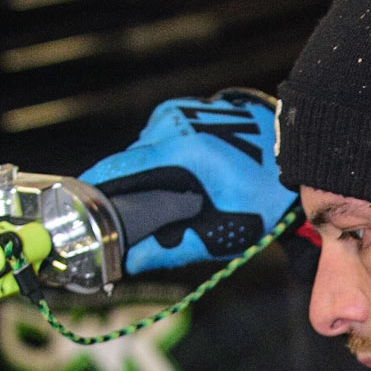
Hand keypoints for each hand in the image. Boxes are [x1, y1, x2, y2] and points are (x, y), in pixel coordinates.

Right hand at [80, 90, 297, 275]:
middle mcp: (174, 124)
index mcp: (180, 151)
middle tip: (132, 219)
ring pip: (143, 151)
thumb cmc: (263, 198)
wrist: (295, 157)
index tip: (74, 210)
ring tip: (174, 196)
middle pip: (128, 163)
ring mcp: (179, 111)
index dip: (91, 192)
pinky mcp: (186, 108)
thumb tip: (128, 262)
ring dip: (149, 175)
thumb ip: (172, 250)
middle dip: (127, 191)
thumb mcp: (222, 233)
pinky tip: (185, 175)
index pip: (117, 169)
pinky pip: (159, 139)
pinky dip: (163, 159)